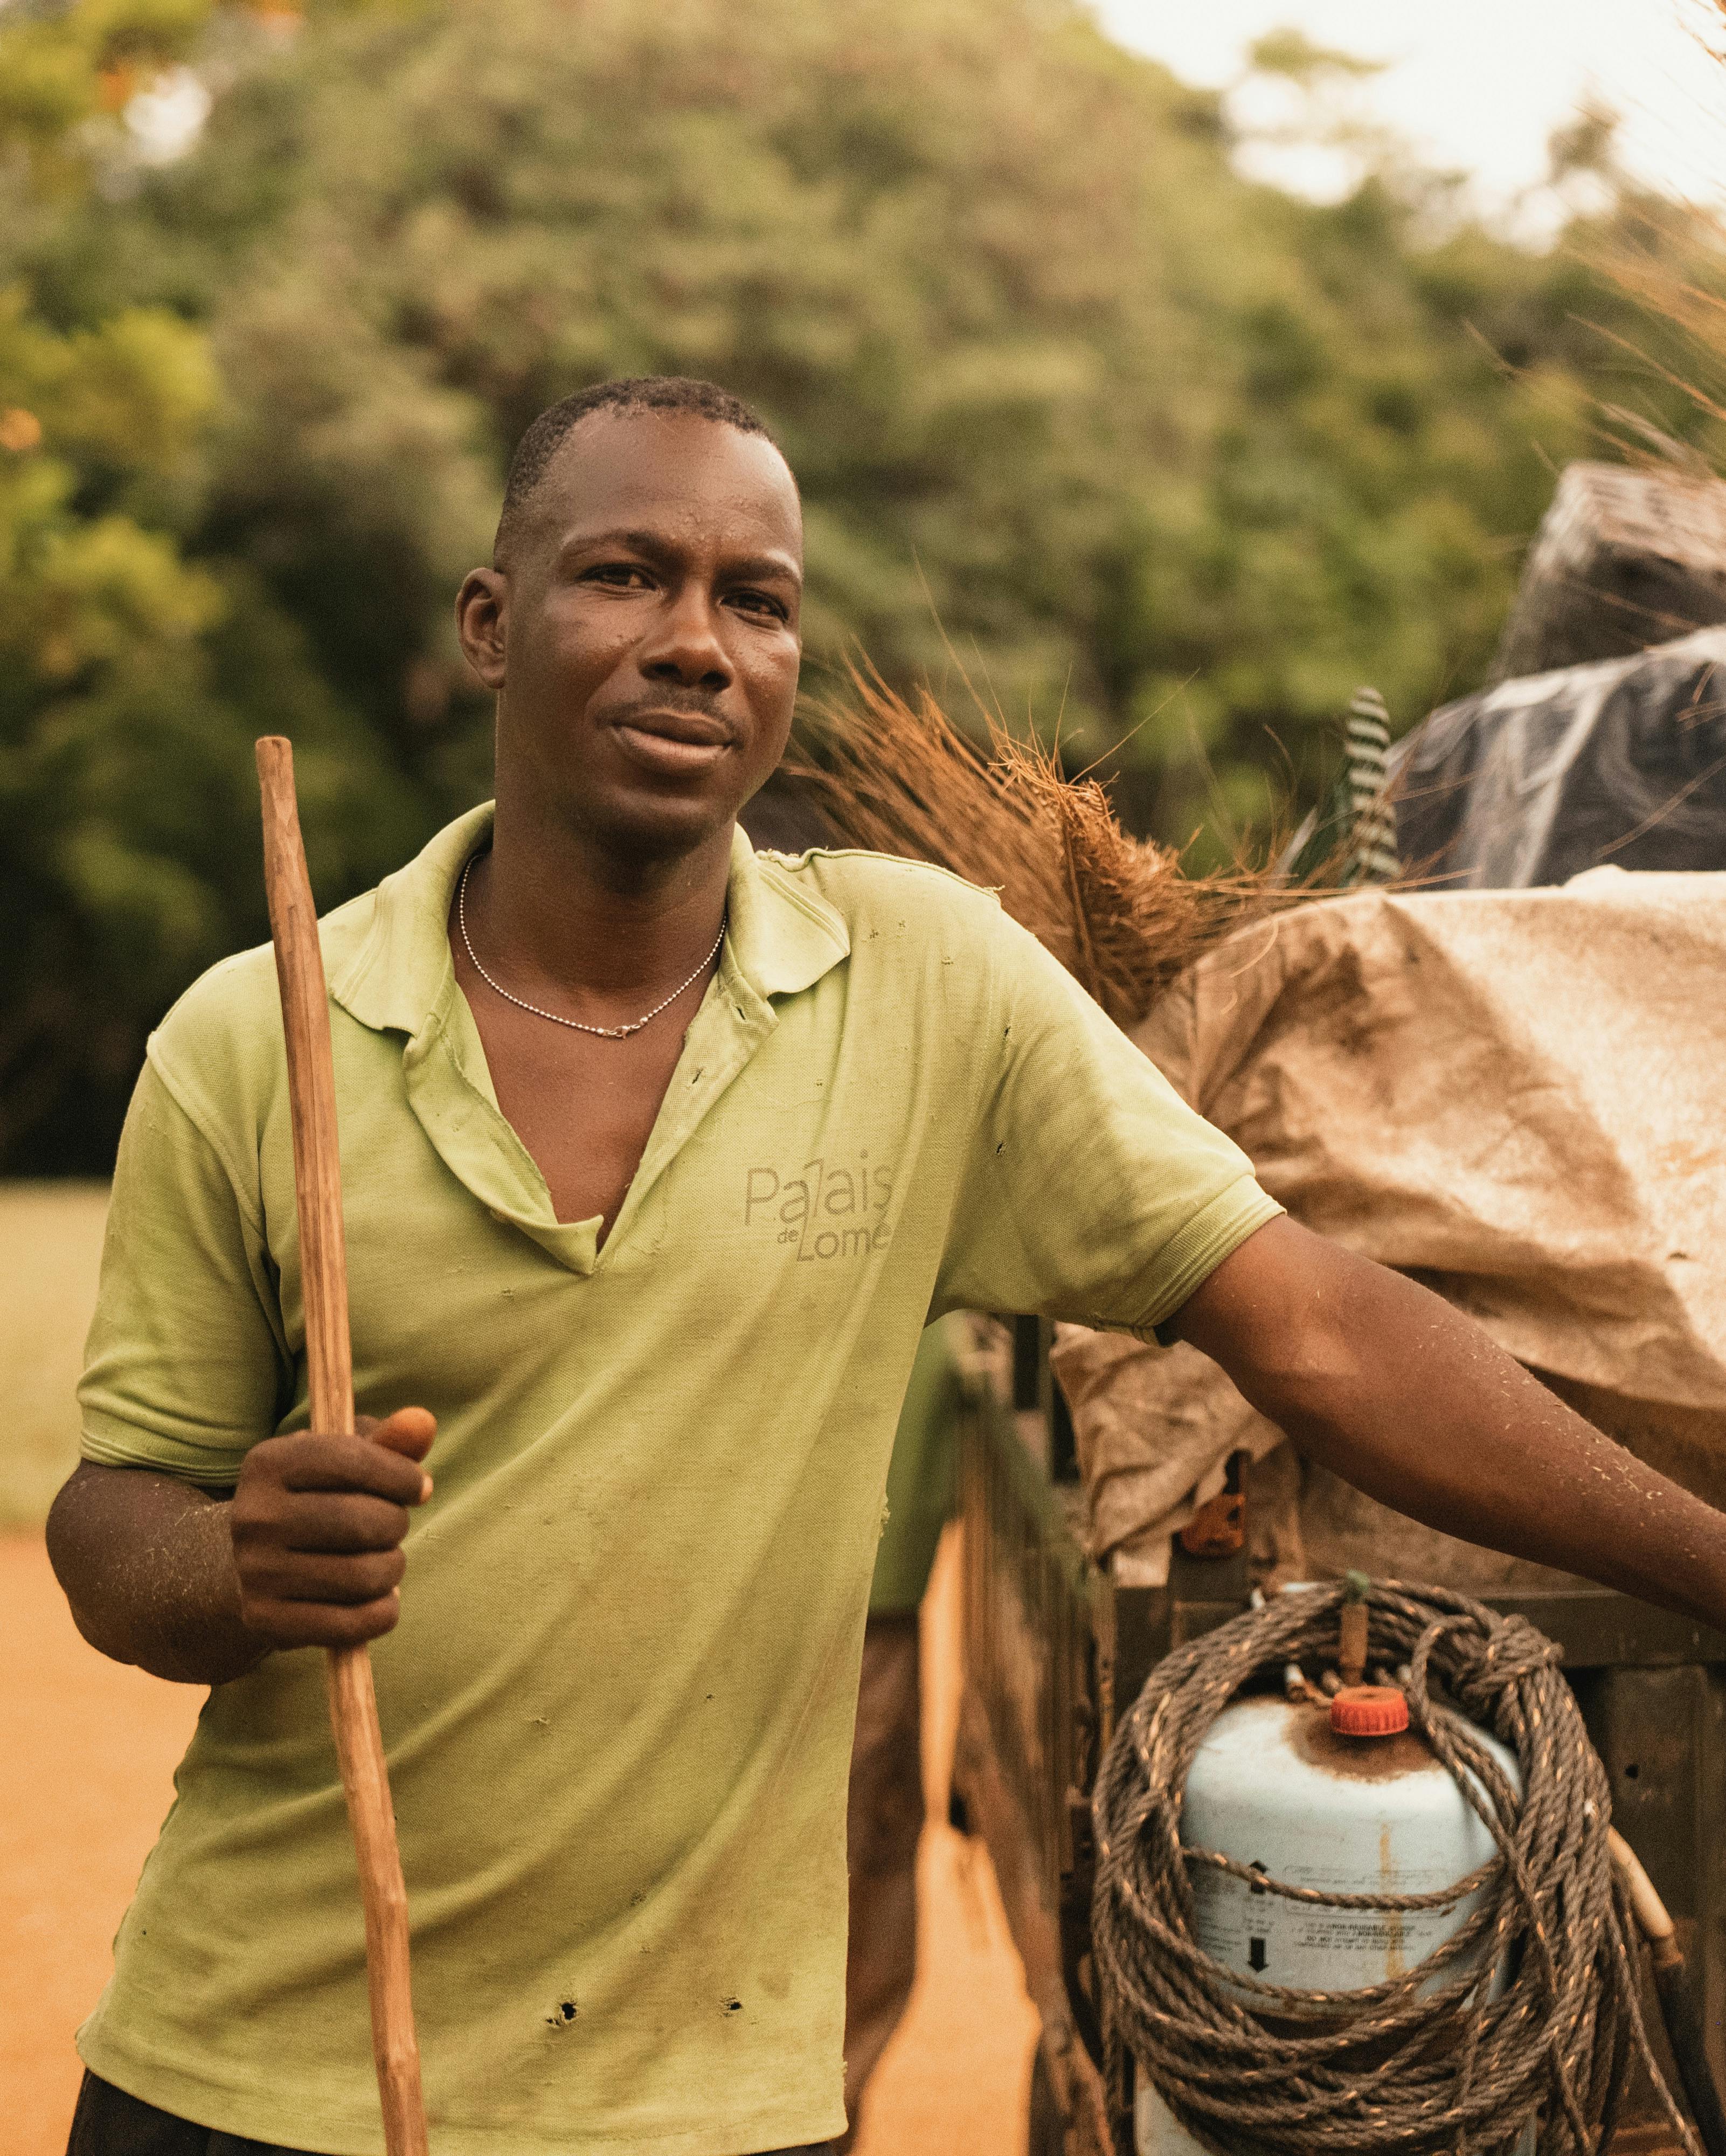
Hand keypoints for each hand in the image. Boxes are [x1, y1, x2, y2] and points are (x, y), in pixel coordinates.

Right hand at [229, 1407, 435, 1650]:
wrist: (250, 1562)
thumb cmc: (316, 1498)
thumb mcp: (345, 1460)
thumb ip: (388, 1441)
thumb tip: (422, 1422)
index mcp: (268, 1462)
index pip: (353, 1461)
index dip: (402, 1475)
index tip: (419, 1487)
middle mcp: (252, 1516)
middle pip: (364, 1522)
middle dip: (397, 1524)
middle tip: (391, 1526)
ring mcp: (254, 1571)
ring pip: (364, 1575)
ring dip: (392, 1568)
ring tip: (382, 1559)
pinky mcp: (264, 1619)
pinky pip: (351, 1624)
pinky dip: (382, 1612)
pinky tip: (378, 1598)